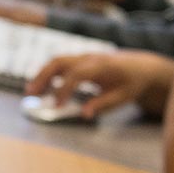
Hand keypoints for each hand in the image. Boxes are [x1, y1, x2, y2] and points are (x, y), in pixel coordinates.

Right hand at [27, 51, 173, 117]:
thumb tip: (83, 115)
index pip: (76, 75)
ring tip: (31, 92)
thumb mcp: (123, 97)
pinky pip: (62, 65)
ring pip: (57, 61)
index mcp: (101, 66)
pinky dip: (50, 74)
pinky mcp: (81, 60)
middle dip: (43, 76)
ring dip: (42, 75)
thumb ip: (103, 105)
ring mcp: (84, 57)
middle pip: (60, 62)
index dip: (64, 90)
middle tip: (31, 94)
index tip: (56, 106)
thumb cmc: (133, 83)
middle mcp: (89, 58)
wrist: (142, 66)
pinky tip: (42, 88)